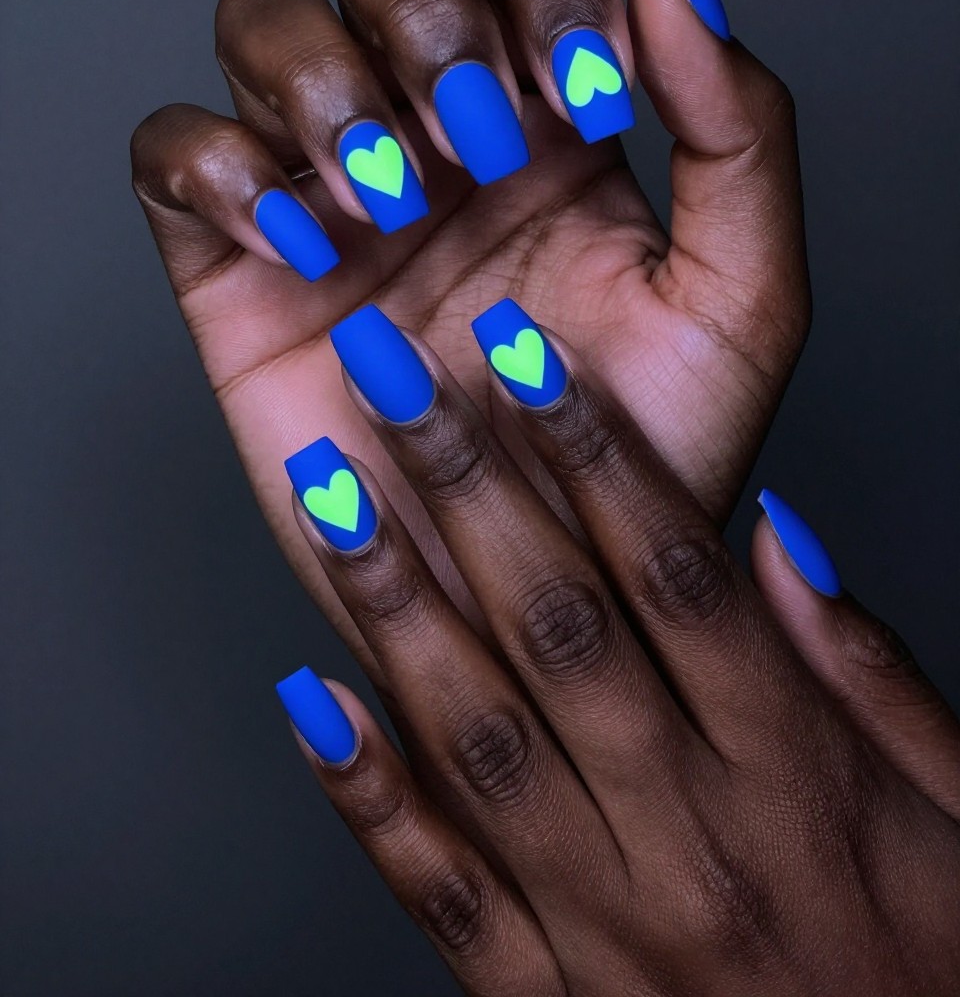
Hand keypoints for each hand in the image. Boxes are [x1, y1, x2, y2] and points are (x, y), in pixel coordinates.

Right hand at [131, 0, 809, 664]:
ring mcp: (329, 191)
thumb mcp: (739, 303)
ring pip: (264, 20)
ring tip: (384, 198)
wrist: (536, 598)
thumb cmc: (640, 466)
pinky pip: (169, 150)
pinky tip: (300, 244)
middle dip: (423, 16)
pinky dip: (217, 167)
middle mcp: (436, 132)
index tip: (579, 96)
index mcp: (555, 121)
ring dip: (322, 80)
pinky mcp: (236, 266)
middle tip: (472, 143)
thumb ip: (740, 131)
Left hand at [276, 310, 959, 996]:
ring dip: (396, 604)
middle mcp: (690, 838)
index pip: (676, 576)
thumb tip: (777, 534)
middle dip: (469, 487)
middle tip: (394, 378)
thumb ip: (864, 668)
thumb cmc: (931, 961)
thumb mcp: (953, 806)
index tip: (529, 361)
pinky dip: (370, 800)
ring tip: (331, 494)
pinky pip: (443, 898)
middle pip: (562, 628)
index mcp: (795, 775)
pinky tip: (311, 704)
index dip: (595, 455)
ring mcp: (608, 928)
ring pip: (482, 741)